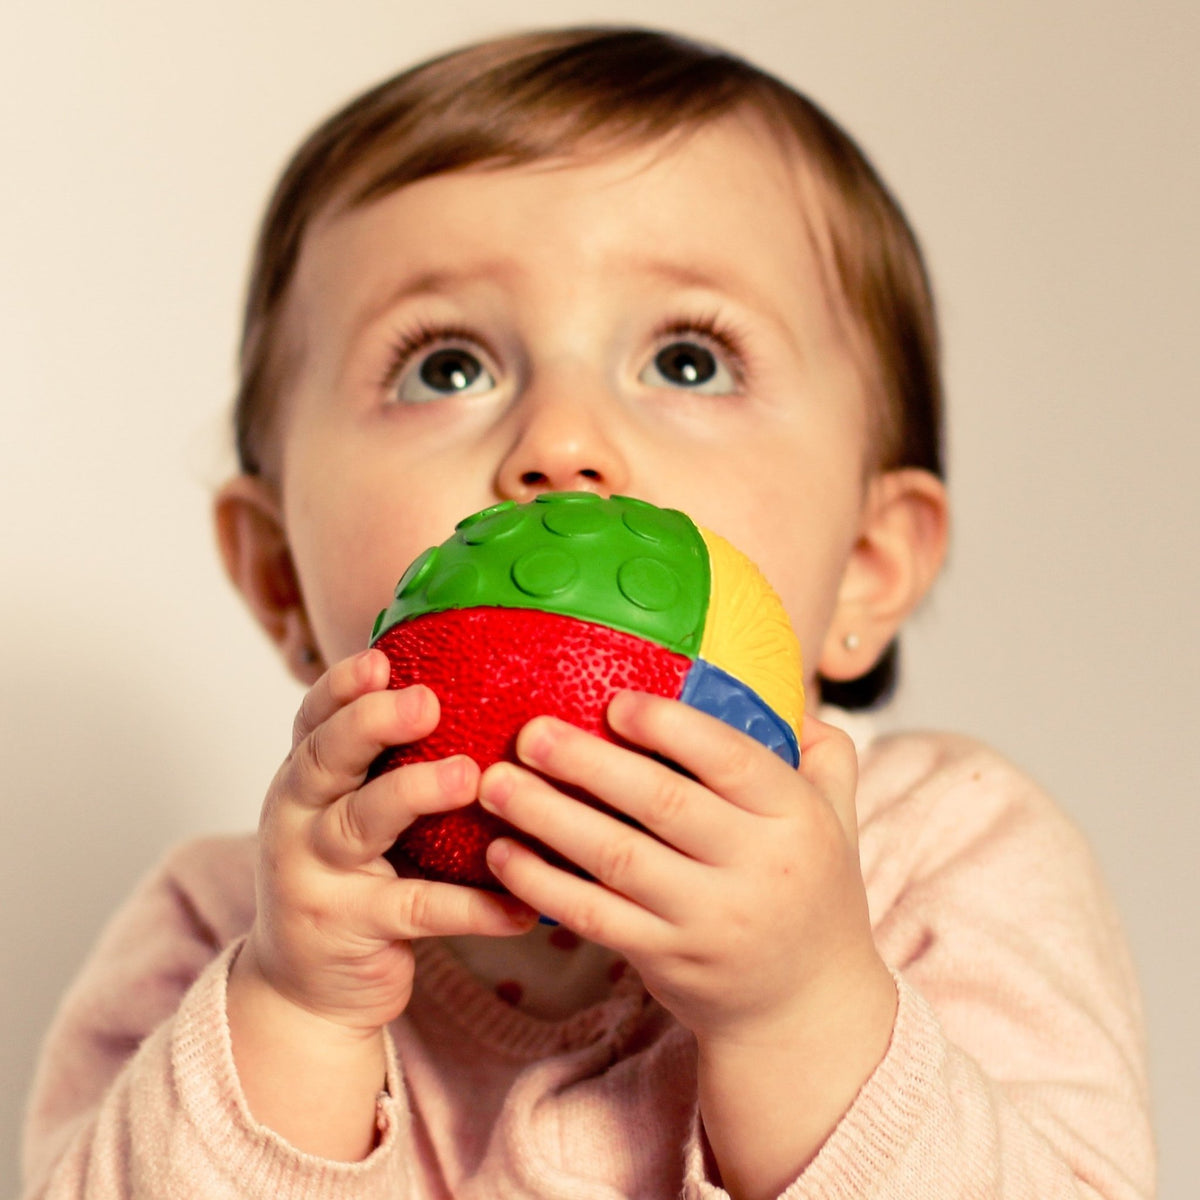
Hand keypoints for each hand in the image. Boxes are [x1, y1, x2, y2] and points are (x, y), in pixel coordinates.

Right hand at [240, 647, 537, 1034]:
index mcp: (303, 781)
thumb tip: (464, 690)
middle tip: (427, 701)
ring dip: (418, 793)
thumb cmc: (343, 879)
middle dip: (372, 723)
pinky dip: (472, 907)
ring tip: (471, 776)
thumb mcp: (344, 813)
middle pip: (325, 758)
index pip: (312, 720)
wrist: (300, 991)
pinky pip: (418, 911)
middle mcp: (296, 819)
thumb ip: (381, 764)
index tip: (380, 658)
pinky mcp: (351, 929)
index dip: (341, 686)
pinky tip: (520, 906)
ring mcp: (317, 875)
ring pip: (363, 824)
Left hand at [477, 690, 885, 1044]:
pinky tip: (502, 853)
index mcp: (796, 819)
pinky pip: (593, 915)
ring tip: (495, 784)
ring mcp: (707, 919)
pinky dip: (542, 884)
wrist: (806, 1009)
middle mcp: (757, 868)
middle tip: (530, 732)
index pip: (731, 760)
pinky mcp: (664, 958)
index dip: (670, 726)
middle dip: (588, 763)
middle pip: (661, 804)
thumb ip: (824, 754)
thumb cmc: (813, 892)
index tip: (613, 701)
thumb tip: (783, 688)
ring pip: (616, 858)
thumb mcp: (839, 819)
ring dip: (548, 817)